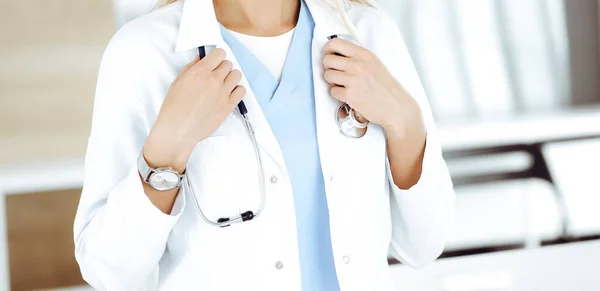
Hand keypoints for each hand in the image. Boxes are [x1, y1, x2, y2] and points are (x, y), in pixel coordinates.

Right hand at [144, 49, 245, 170]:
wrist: (178, 130)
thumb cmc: (173, 107)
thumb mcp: (177, 83)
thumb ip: (190, 68)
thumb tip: (200, 59)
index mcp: (200, 72)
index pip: (219, 53)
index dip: (217, 56)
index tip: (214, 61)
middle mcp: (213, 80)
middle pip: (228, 64)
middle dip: (222, 68)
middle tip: (216, 76)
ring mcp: (223, 93)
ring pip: (237, 75)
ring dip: (231, 77)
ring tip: (223, 85)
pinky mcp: (228, 106)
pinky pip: (241, 91)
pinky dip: (236, 90)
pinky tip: (228, 94)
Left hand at [322, 38, 423, 136]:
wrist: (395, 106)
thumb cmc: (385, 87)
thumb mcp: (374, 64)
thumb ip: (356, 57)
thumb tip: (335, 54)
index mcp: (363, 54)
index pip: (335, 43)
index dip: (327, 49)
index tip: (328, 55)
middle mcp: (357, 65)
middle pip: (327, 60)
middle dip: (328, 67)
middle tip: (336, 73)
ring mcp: (353, 80)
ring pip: (327, 75)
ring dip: (332, 82)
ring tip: (344, 85)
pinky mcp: (349, 95)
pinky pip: (332, 91)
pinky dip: (338, 94)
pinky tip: (349, 95)